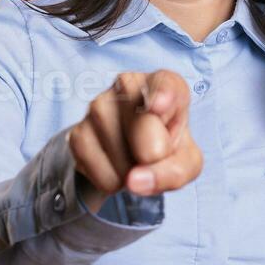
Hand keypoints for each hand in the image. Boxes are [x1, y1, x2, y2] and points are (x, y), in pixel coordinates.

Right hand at [67, 69, 203, 213]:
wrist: (131, 152)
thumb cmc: (166, 145)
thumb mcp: (186, 161)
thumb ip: (175, 171)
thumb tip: (134, 181)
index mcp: (164, 83)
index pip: (165, 85)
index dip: (162, 96)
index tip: (158, 106)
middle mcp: (128, 85)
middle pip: (144, 131)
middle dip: (154, 156)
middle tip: (156, 153)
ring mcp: (98, 106)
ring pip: (122, 159)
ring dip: (133, 173)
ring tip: (134, 155)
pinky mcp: (78, 132)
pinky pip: (103, 175)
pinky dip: (114, 182)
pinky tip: (116, 164)